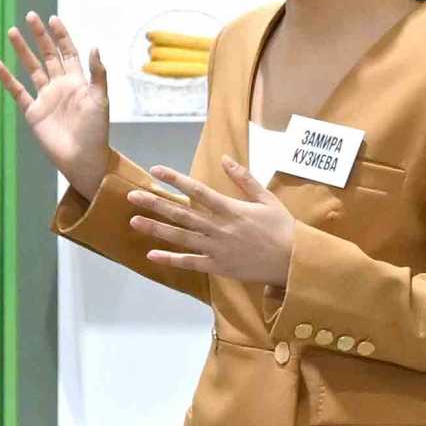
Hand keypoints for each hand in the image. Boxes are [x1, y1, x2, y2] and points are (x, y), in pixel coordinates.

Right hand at [0, 13, 111, 199]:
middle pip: (47, 55)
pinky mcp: (33, 112)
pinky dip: (7, 78)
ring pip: (31, 68)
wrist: (83, 158)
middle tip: (30, 16)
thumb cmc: (96, 131)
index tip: (53, 19)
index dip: (61, 35)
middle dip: (40, 36)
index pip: (67, 52)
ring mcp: (45, 98)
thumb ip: (97, 74)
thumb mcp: (100, 100)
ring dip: (22, 51)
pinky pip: (18, 91)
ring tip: (12, 32)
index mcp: (77, 81)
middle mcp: (60, 85)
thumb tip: (94, 47)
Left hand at [127, 155, 295, 290]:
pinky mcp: (218, 266)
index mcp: (231, 209)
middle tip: (132, 195)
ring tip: (133, 220)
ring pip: (180, 237)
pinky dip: (170, 259)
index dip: (175, 179)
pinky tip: (151, 254)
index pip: (197, 190)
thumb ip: (244, 178)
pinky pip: (190, 262)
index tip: (156, 170)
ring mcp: (217, 248)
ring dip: (156, 228)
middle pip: (182, 213)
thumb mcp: (267, 198)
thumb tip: (225, 159)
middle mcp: (219, 228)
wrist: (294, 261)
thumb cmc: (283, 228)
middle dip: (155, 203)